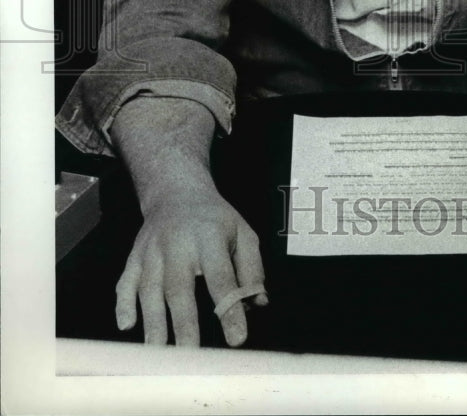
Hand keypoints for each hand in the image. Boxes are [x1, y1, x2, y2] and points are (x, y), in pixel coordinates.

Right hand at [115, 185, 266, 346]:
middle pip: (179, 287)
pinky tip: (127, 326)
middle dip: (184, 325)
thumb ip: (252, 268)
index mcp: (210, 237)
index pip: (221, 276)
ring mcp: (151, 251)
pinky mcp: (134, 258)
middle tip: (190, 359)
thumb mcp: (242, 233)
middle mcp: (177, 244)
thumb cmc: (215, 220)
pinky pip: (125, 283)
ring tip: (158, 356)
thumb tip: (258, 303)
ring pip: (149, 290)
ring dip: (153, 324)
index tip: (237, 339)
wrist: (176, 192)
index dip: (229, 308)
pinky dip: (123, 304)